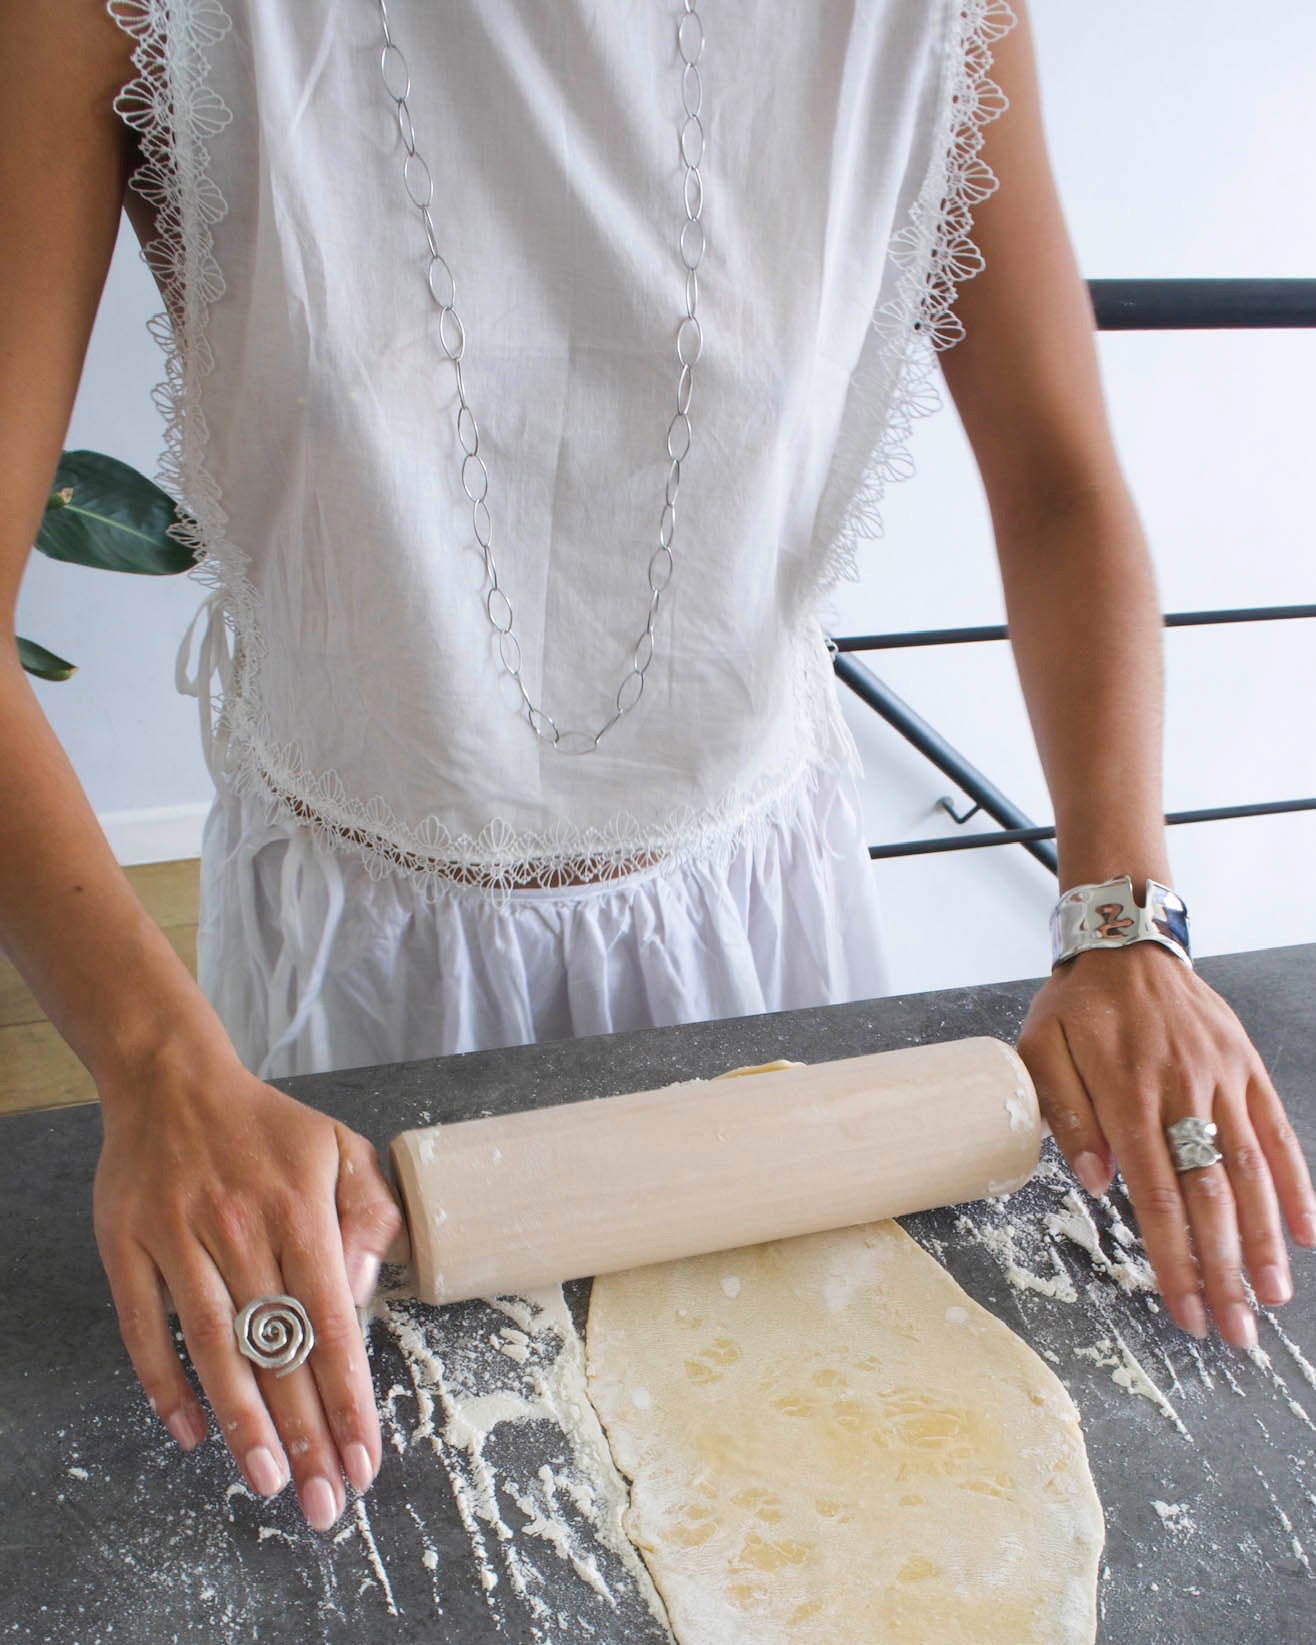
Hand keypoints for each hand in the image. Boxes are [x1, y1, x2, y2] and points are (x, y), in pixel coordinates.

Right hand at [92, 1045, 403, 1530]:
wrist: (174, 1080)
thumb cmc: (269, 1129)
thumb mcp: (342, 1149)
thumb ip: (369, 1215)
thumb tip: (362, 1290)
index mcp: (300, 1208)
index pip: (331, 1321)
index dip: (347, 1397)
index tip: (364, 1459)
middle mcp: (241, 1227)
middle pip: (277, 1350)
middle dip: (305, 1434)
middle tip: (323, 1502)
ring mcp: (178, 1237)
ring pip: (213, 1348)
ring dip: (241, 1423)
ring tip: (267, 1481)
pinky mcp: (127, 1246)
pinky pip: (145, 1328)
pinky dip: (164, 1386)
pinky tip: (190, 1435)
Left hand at [1015, 943, 1315, 1348]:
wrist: (1124, 941)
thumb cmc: (1077, 1006)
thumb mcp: (1041, 1048)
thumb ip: (1065, 1112)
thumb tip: (1093, 1180)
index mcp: (1127, 1092)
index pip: (1156, 1193)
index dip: (1173, 1257)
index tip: (1183, 1310)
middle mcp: (1183, 1090)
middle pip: (1211, 1195)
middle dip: (1225, 1270)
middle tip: (1236, 1332)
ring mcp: (1223, 1079)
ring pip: (1251, 1170)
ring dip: (1265, 1239)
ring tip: (1271, 1297)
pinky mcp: (1247, 1069)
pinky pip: (1277, 1132)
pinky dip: (1297, 1184)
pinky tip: (1307, 1232)